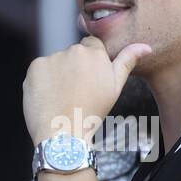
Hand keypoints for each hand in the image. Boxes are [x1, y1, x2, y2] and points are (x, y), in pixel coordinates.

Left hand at [22, 36, 150, 142]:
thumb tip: (145, 46)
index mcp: (94, 52)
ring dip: (57, 75)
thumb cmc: (92, 113)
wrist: (64, 134)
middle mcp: (73, 50)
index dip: (90, 64)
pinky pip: (40, 70)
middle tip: (76, 94)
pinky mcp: (34, 67)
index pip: (91, 46)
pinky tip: (49, 97)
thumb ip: (127, 62)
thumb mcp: (115, 87)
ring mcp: (52, 58)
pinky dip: (42, 81)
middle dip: (73, 68)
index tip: (89, 81)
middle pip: (72, 54)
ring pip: (55, 63)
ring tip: (62, 98)